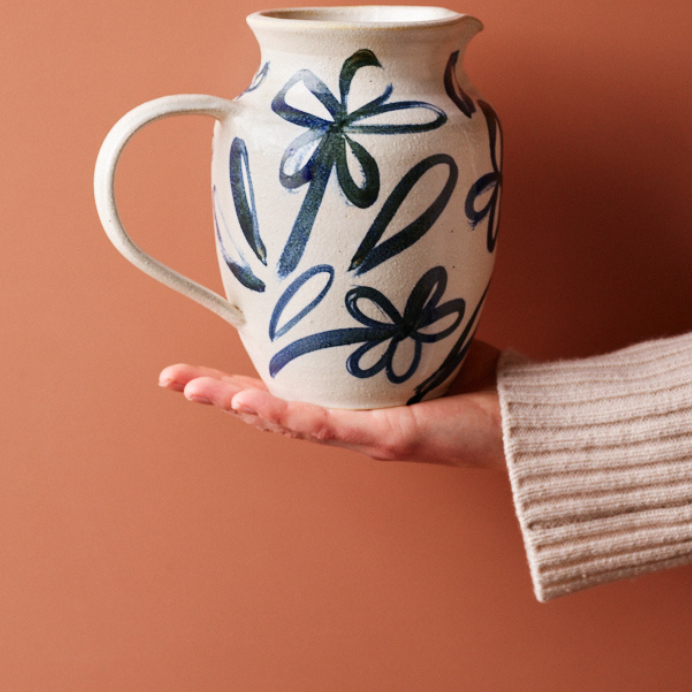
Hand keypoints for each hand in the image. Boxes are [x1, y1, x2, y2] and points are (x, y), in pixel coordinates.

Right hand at [158, 340, 504, 469]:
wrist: (521, 417)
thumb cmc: (476, 378)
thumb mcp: (416, 332)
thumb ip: (384, 306)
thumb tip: (365, 253)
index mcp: (347, 402)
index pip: (279, 388)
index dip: (231, 381)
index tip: (186, 371)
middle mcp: (347, 423)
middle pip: (268, 409)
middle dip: (216, 395)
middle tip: (171, 380)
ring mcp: (363, 434)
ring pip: (288, 419)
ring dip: (239, 405)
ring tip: (198, 391)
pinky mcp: (388, 437)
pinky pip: (329, 424)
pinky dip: (289, 413)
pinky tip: (255, 404)